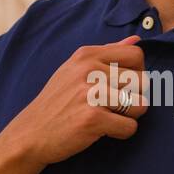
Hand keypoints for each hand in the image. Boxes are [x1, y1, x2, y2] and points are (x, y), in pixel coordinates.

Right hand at [8, 36, 149, 165]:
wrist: (30, 134)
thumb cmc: (57, 102)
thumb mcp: (75, 70)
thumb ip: (107, 54)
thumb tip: (136, 39)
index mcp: (87, 55)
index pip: (136, 54)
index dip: (138, 72)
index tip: (124, 85)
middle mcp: (89, 70)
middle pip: (143, 81)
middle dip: (135, 98)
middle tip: (114, 107)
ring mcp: (91, 94)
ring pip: (141, 105)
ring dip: (129, 117)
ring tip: (108, 118)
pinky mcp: (92, 118)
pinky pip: (129, 127)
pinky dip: (120, 132)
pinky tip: (102, 131)